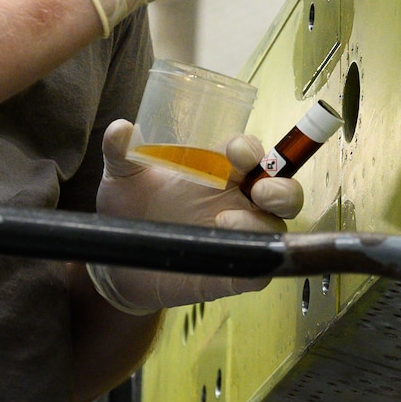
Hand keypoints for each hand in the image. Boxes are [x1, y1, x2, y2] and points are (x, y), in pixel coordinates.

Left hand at [86, 118, 305, 313]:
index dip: (250, 149)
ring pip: (276, 228)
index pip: (251, 154)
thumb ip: (122, 153)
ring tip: (226, 222)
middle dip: (281, 187)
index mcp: (220, 172)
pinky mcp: (233, 272)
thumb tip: (121, 129)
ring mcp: (239, 237)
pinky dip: (256, 261)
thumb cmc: (131, 212)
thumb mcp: (123, 178)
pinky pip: (260, 268)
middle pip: (283, 189)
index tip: (235, 152)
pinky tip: (230, 251)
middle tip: (260, 189)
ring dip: (264, 223)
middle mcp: (238, 202)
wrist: (118, 263)